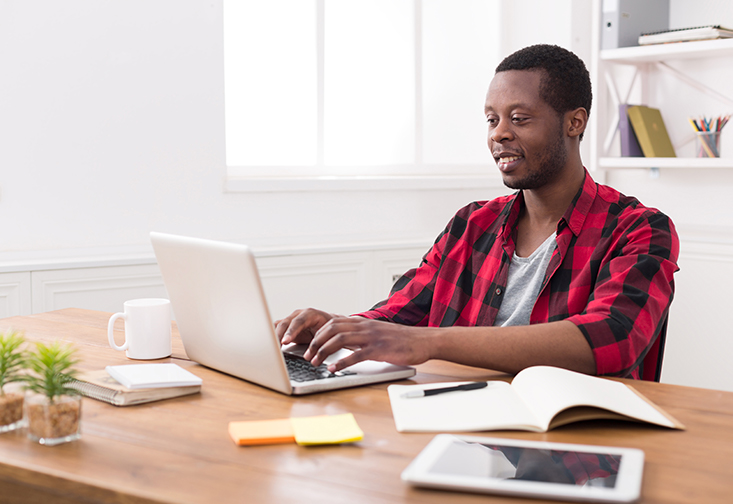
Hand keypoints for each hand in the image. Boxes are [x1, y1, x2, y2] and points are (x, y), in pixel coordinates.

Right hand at [275, 308, 336, 344]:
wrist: (328, 326)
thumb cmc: (329, 330)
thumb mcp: (327, 334)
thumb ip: (320, 341)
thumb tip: (314, 353)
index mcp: (310, 314)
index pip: (298, 321)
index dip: (291, 331)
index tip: (285, 341)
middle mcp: (298, 315)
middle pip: (285, 323)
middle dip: (279, 336)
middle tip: (275, 347)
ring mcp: (291, 320)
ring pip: (278, 326)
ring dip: (274, 337)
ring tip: (271, 348)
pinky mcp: (286, 327)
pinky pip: (276, 329)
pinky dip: (273, 337)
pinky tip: (271, 346)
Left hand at [303, 317, 432, 371]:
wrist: (422, 340)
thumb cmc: (400, 340)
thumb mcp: (376, 334)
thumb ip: (360, 336)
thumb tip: (343, 344)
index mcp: (362, 323)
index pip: (332, 323)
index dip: (317, 333)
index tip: (308, 346)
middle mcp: (364, 327)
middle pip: (331, 329)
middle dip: (316, 343)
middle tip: (308, 356)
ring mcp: (371, 337)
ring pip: (339, 339)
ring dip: (324, 352)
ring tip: (316, 363)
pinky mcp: (379, 349)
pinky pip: (356, 355)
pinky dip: (342, 362)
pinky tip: (334, 369)